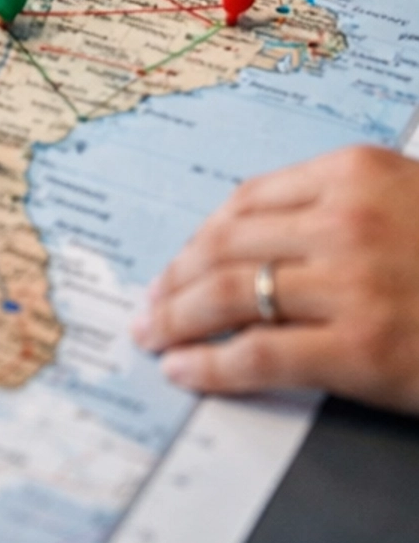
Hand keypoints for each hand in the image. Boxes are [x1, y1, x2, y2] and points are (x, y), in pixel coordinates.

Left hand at [132, 148, 418, 413]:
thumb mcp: (407, 199)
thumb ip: (344, 207)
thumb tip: (271, 243)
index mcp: (351, 172)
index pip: (248, 200)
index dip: (202, 235)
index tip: (180, 259)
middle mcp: (342, 219)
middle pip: (226, 244)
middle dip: (176, 277)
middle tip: (150, 301)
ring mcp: (351, 283)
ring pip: (229, 292)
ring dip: (177, 317)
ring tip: (152, 335)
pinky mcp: (363, 348)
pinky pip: (263, 353)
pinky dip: (212, 364)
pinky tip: (185, 370)